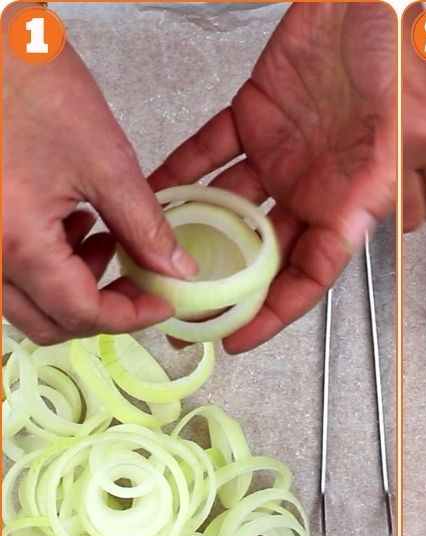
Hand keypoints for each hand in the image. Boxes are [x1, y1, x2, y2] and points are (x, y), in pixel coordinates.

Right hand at [1, 17, 193, 344]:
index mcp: (15, 243)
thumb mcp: (105, 162)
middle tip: (141, 283)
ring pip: (24, 302)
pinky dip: (45, 265)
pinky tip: (73, 224)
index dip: (130, 317)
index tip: (164, 302)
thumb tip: (177, 272)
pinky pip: (6, 271)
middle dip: (101, 311)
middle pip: (47, 322)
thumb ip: (144, 227)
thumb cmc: (34, 91)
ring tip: (109, 243)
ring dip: (71, 290)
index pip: (80, 313)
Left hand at [151, 3, 396, 352]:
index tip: (237, 334)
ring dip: (197, 229)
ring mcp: (286, 153)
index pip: (313, 271)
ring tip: (155, 251)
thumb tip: (414, 230)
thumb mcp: (422, 133)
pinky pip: (213, 150)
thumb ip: (415, 187)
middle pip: (266, 250)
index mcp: (358, 199)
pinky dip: (185, 169)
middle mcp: (319, 185)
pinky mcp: (258, 115)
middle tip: (182, 307)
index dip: (276, 310)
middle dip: (227, 283)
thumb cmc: (400, 56)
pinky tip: (156, 189)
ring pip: (233, 205)